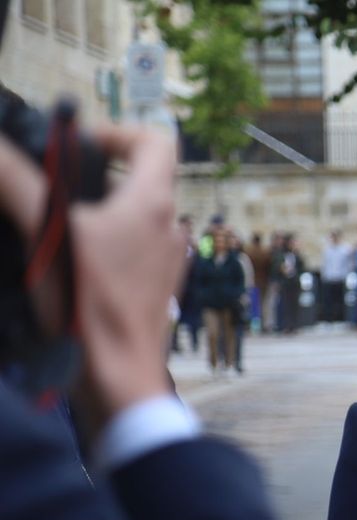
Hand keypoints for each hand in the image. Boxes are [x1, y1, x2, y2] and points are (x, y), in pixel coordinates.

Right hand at [0, 126, 182, 432]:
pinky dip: (102, 248)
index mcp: (154, 204)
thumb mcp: (45, 230)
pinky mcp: (156, 292)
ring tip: (52, 228)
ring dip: (94, 215)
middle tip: (50, 188)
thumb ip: (16, 180)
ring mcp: (168, 264)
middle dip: (92, 176)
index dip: (115, 131)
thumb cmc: (90, 305)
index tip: (75, 146)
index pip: (155, 141)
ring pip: (133, 219)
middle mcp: (171, 229)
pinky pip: (131, 254)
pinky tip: (67, 265)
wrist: (118, 380)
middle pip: (139, 180)